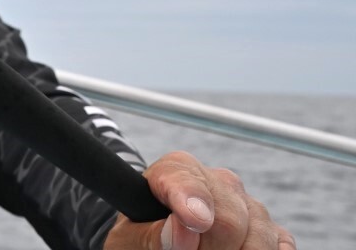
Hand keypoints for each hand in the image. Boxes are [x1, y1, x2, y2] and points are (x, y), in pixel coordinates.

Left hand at [103, 151, 294, 249]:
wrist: (154, 240)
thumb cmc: (141, 238)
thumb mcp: (132, 238)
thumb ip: (151, 234)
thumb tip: (184, 231)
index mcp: (176, 170)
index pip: (186, 181)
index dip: (192, 201)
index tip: (195, 221)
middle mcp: (218, 181)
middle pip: (229, 220)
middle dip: (210, 249)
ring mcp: (248, 204)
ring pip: (259, 236)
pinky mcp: (271, 229)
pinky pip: (281, 245)